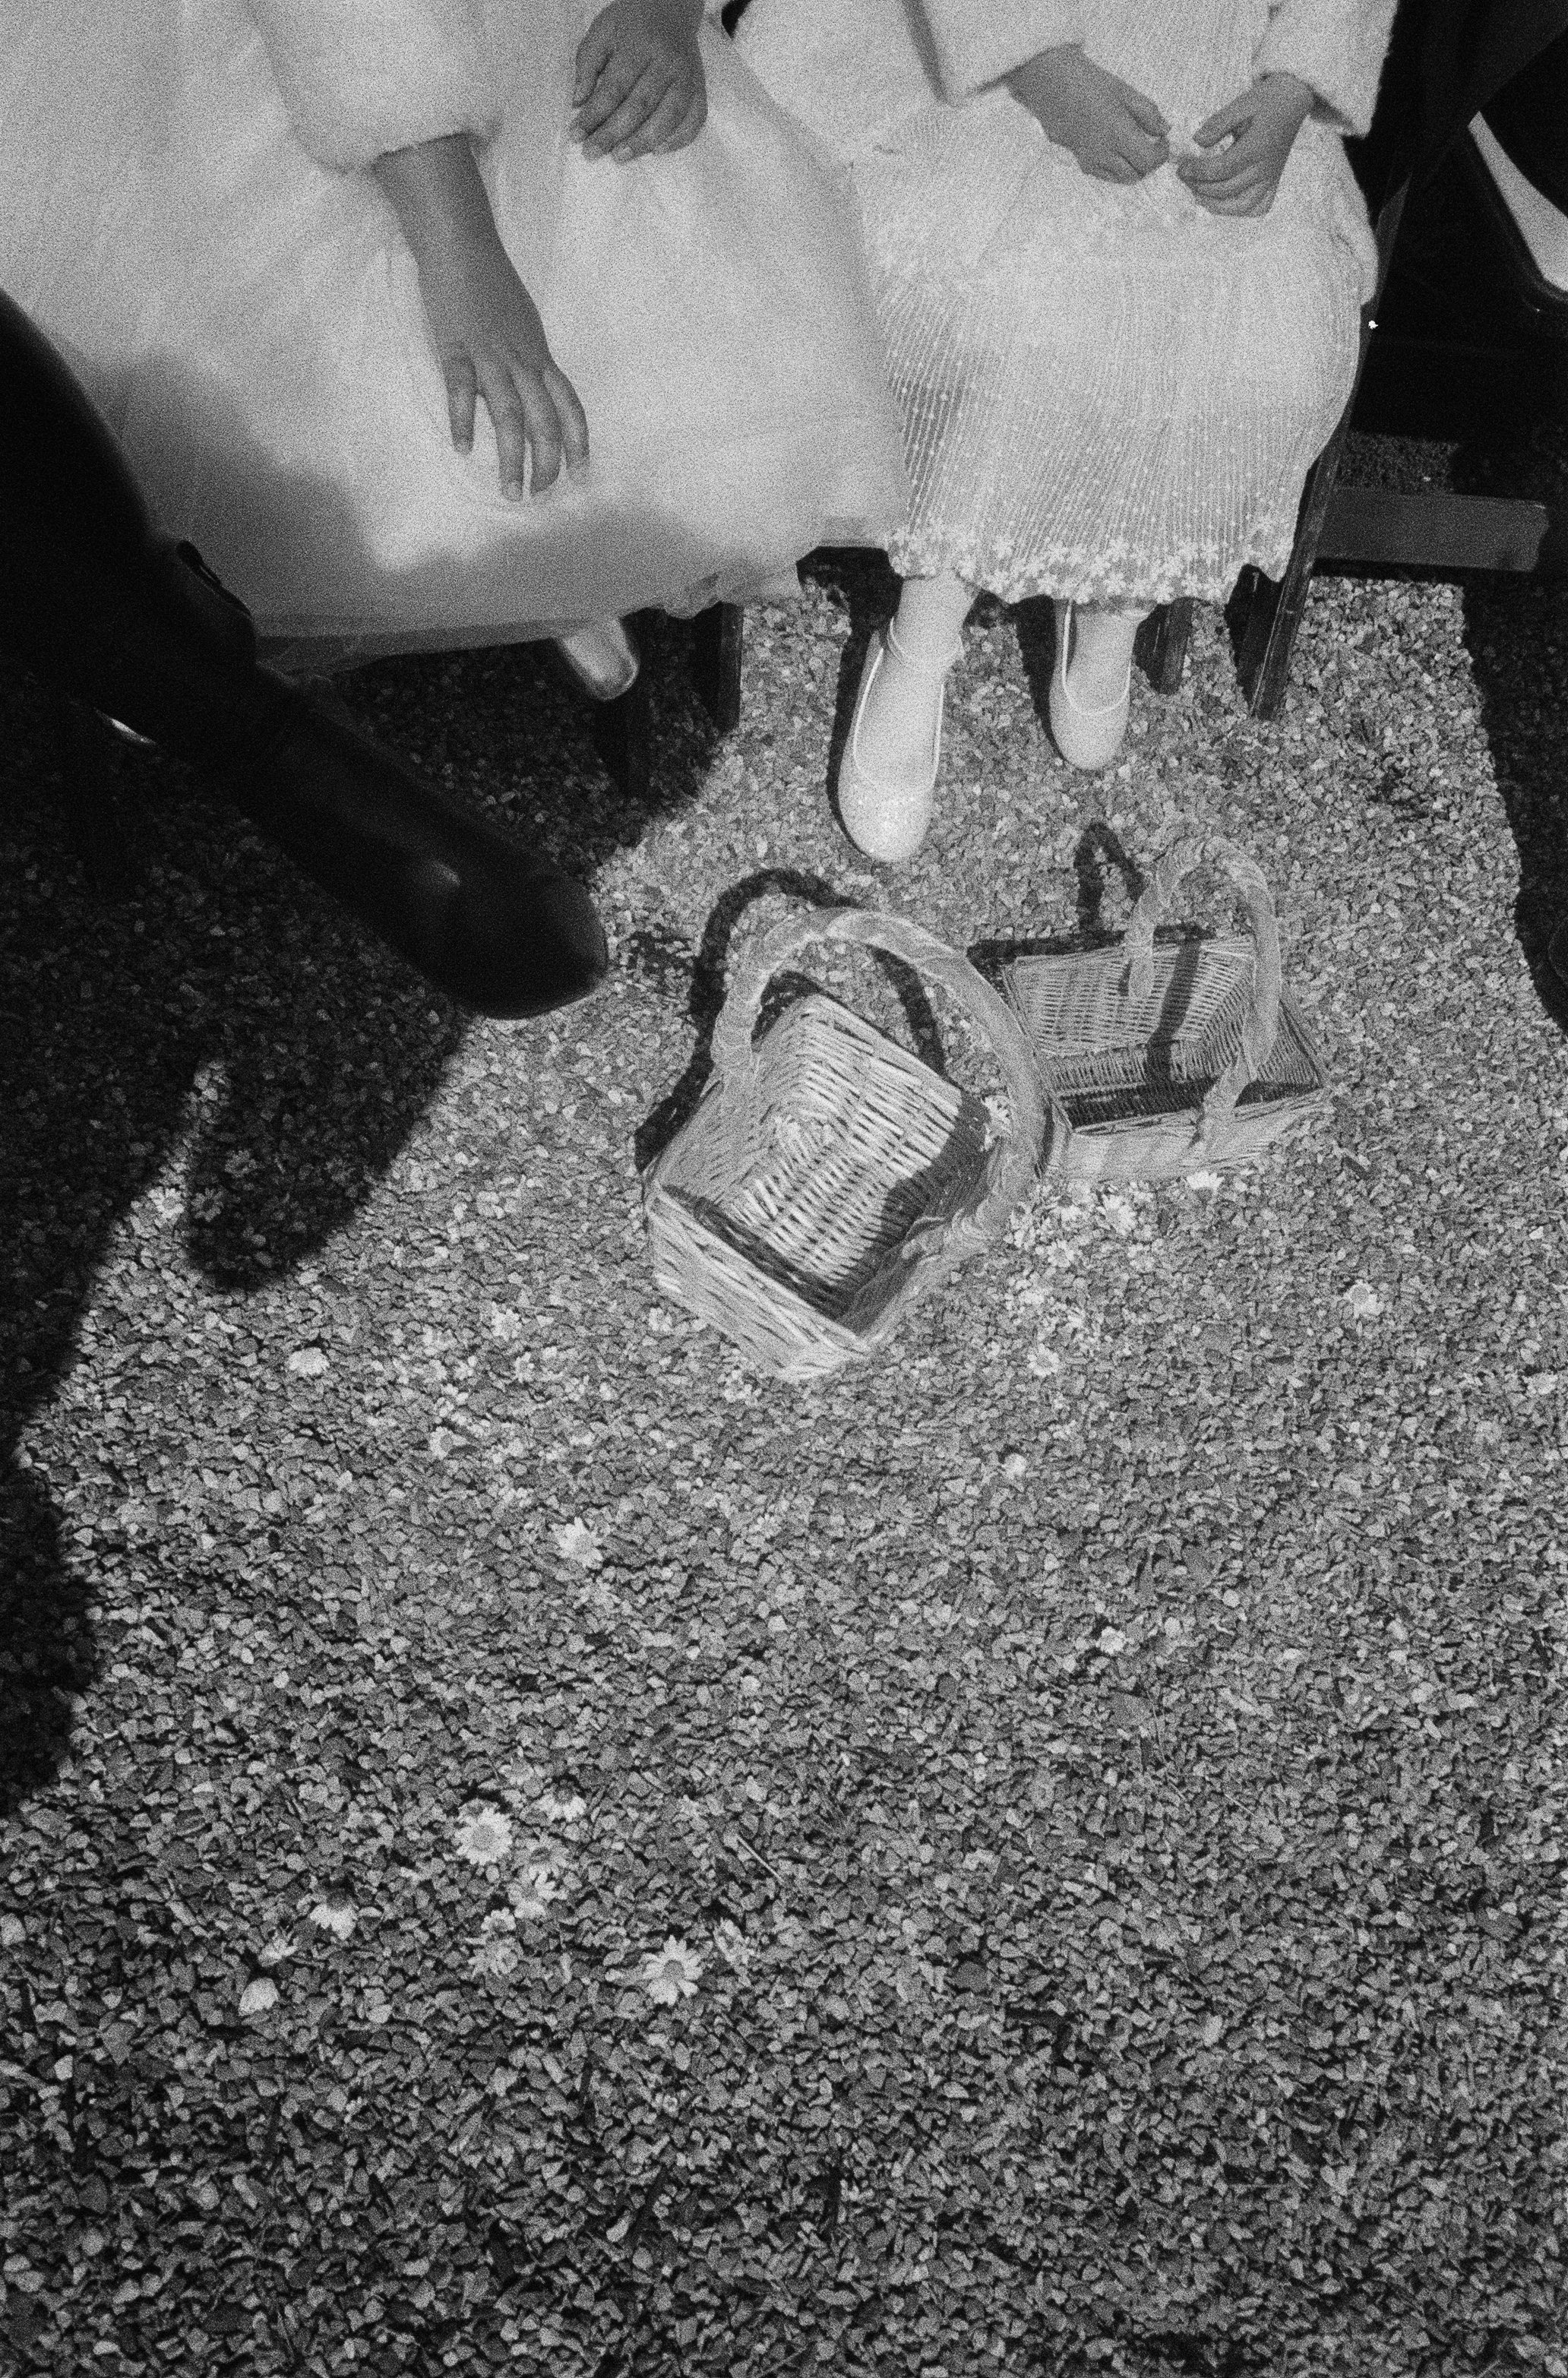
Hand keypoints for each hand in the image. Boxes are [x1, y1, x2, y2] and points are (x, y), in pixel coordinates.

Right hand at [416, 235, 588, 497]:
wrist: (462, 244)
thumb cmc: (493, 283)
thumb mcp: (524, 324)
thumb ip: (529, 361)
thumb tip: (531, 392)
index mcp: (540, 356)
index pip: (569, 406)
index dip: (578, 442)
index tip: (580, 474)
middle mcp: (522, 360)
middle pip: (544, 420)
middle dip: (546, 463)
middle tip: (540, 495)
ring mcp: (489, 355)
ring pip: (509, 415)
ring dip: (512, 458)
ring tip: (511, 491)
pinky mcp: (456, 348)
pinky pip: (462, 390)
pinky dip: (463, 421)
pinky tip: (463, 449)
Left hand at [573, 0, 706, 162]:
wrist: (671, 6)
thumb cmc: (631, 22)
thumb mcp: (603, 31)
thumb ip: (587, 63)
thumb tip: (578, 102)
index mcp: (640, 45)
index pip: (614, 87)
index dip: (594, 114)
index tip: (576, 134)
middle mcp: (667, 62)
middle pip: (640, 106)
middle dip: (614, 133)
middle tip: (592, 152)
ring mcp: (688, 77)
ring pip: (669, 117)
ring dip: (643, 142)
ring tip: (620, 156)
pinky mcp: (700, 88)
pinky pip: (695, 120)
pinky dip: (678, 140)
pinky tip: (657, 151)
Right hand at [1007, 44, 1168, 182]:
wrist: (1052, 84)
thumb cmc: (1089, 82)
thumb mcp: (1124, 91)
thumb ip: (1148, 112)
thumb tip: (1164, 129)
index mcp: (1118, 134)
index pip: (1148, 161)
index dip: (1161, 154)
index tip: (1162, 140)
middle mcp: (1105, 153)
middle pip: (1136, 175)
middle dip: (1148, 163)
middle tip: (1150, 145)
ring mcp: (1091, 160)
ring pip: (1120, 178)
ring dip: (1133, 168)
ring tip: (1133, 149)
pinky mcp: (1080, 161)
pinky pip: (1104, 174)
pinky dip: (1116, 168)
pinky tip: (1115, 151)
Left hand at [1177, 73, 1313, 215]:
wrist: (1294, 99)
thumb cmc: (1266, 100)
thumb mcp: (1241, 104)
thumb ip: (1217, 123)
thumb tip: (1197, 142)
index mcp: (1257, 147)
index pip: (1221, 169)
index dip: (1197, 171)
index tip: (1182, 167)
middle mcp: (1266, 167)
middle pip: (1226, 190)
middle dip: (1200, 186)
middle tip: (1185, 177)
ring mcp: (1271, 178)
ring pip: (1241, 206)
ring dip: (1215, 204)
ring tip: (1198, 193)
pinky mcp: (1274, 182)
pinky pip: (1258, 208)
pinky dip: (1238, 210)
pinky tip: (1222, 201)